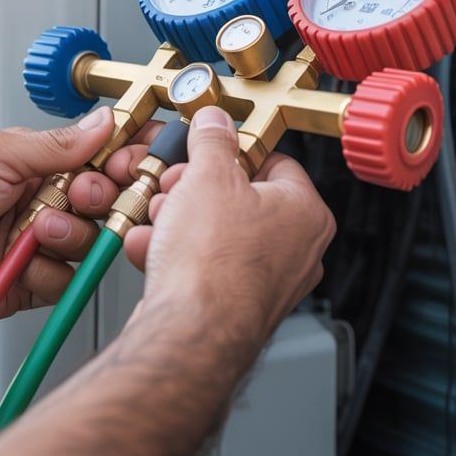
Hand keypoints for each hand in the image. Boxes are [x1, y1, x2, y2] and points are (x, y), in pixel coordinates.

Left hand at [0, 106, 127, 325]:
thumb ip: (56, 144)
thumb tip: (103, 122)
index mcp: (37, 163)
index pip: (100, 155)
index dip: (123, 157)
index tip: (132, 160)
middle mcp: (42, 201)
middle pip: (106, 200)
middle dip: (102, 196)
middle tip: (82, 194)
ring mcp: (37, 244)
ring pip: (91, 242)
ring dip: (71, 234)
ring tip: (37, 229)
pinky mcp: (29, 284)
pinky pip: (66, 281)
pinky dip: (51, 272)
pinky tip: (24, 261)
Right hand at [122, 107, 335, 345]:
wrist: (190, 332)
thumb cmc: (215, 264)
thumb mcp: (208, 175)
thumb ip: (212, 140)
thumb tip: (214, 122)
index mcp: (306, 213)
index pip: (274, 161)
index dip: (232, 153)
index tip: (205, 151)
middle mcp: (297, 251)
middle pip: (239, 199)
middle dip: (195, 190)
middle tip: (173, 186)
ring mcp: (267, 283)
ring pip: (216, 234)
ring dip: (178, 221)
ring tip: (156, 219)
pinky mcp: (234, 307)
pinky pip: (203, 268)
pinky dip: (174, 256)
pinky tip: (148, 249)